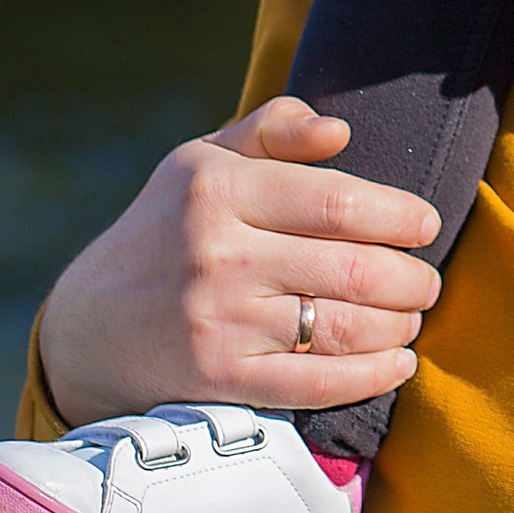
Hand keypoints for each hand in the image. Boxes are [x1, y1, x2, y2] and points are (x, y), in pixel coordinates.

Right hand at [37, 96, 444, 426]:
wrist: (86, 330)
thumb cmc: (164, 232)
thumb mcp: (201, 163)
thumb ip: (272, 131)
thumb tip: (340, 130)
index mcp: (216, 187)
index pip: (338, 200)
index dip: (399, 215)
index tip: (426, 225)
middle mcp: (217, 252)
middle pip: (354, 267)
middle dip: (411, 278)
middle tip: (427, 282)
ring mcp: (217, 320)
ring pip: (344, 326)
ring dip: (399, 325)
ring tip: (412, 318)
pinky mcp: (219, 380)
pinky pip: (318, 382)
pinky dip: (373, 375)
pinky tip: (398, 363)